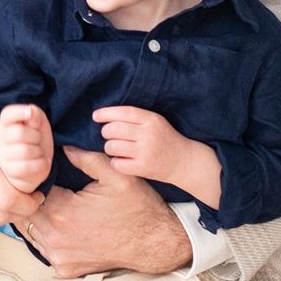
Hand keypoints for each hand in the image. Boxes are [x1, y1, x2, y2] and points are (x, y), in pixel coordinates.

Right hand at [0, 103, 52, 193]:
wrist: (34, 170)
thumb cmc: (35, 143)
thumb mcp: (39, 125)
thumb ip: (35, 115)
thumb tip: (31, 114)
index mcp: (6, 124)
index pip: (7, 114)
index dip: (19, 112)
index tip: (30, 112)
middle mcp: (0, 139)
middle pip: (19, 133)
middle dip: (36, 136)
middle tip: (38, 141)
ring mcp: (2, 157)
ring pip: (25, 151)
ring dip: (39, 152)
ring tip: (38, 154)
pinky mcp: (9, 172)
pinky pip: (26, 167)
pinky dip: (40, 164)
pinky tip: (41, 164)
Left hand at [25, 146, 190, 277]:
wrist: (156, 243)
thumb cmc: (137, 208)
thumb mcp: (115, 174)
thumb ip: (85, 157)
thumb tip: (62, 147)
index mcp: (62, 212)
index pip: (29, 191)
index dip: (34, 180)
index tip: (43, 172)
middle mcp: (55, 239)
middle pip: (25, 213)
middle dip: (31, 198)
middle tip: (44, 186)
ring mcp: (59, 257)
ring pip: (31, 232)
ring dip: (37, 217)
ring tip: (52, 203)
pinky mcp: (66, 270)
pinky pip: (44, 249)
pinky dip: (47, 236)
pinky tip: (60, 224)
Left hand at [94, 105, 209, 188]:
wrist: (184, 161)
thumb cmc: (165, 139)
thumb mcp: (155, 122)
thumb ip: (135, 117)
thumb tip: (105, 116)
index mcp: (151, 119)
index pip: (123, 112)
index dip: (106, 113)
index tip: (95, 116)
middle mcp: (148, 134)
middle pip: (113, 129)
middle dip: (106, 132)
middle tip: (110, 136)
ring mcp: (145, 152)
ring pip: (112, 146)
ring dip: (109, 147)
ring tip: (116, 149)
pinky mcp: (143, 168)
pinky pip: (117, 163)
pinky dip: (115, 162)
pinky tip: (122, 160)